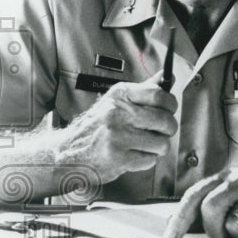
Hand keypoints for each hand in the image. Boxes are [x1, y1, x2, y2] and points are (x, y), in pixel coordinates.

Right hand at [54, 73, 177, 182]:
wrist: (67, 152)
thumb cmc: (96, 126)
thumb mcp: (116, 101)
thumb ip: (143, 90)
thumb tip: (168, 76)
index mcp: (120, 96)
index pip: (159, 94)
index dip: (170, 105)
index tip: (169, 110)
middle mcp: (118, 113)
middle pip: (166, 121)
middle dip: (168, 130)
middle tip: (159, 132)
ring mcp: (117, 136)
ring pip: (162, 143)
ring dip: (156, 148)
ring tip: (141, 145)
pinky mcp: (118, 158)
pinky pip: (150, 160)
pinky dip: (145, 160)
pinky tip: (131, 155)